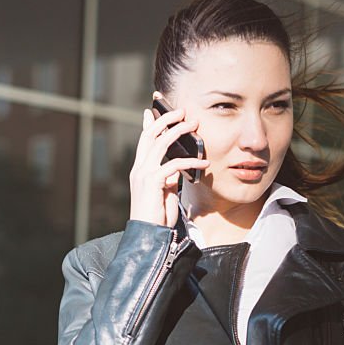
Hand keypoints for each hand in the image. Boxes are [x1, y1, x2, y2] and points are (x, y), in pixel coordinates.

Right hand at [129, 102, 209, 227]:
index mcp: (140, 170)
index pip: (144, 140)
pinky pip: (174, 165)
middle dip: (166, 119)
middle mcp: (139, 169)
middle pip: (150, 134)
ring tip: (194, 126)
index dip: (148, 123)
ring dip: (178, 131)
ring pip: (160, 143)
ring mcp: (144, 174)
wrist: (149, 234)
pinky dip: (191, 162)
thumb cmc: (157, 216)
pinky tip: (204, 165)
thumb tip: (175, 168)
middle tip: (183, 112)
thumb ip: (167, 178)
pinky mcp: (153, 182)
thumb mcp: (164, 193)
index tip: (152, 109)